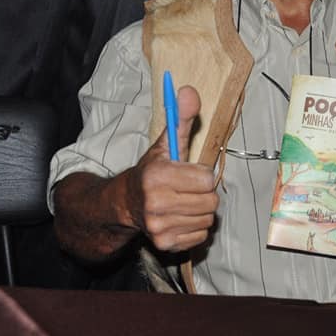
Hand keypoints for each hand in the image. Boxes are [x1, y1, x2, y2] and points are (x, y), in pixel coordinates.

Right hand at [124, 86, 218, 251]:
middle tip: (187, 190)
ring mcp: (160, 227)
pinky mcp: (165, 244)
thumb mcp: (164, 145)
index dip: (200, 175)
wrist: (124, 204)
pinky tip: (180, 218)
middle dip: (203, 194)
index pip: (206, 178)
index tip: (188, 174)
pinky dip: (195, 227)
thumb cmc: (151, 173)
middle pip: (210, 201)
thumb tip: (189, 90)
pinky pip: (201, 236)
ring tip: (183, 203)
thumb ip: (180, 119)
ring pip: (207, 219)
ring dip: (200, 210)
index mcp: (157, 176)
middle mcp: (156, 204)